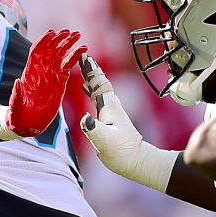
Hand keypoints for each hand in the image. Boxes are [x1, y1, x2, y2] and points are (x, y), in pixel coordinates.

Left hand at [6, 29, 85, 136]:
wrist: (26, 123)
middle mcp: (41, 71)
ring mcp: (51, 74)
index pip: (36, 51)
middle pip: (50, 49)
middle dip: (59, 38)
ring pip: (60, 54)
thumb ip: (16, 94)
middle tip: (70, 32)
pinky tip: (83, 49)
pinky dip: (75, 56)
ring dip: (68, 43)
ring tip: (78, 35)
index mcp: (30, 72)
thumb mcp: (15, 106)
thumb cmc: (17, 115)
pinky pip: (68, 65)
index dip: (44, 40)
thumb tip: (18, 81)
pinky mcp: (60, 81)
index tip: (52, 32)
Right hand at [78, 54, 177, 190]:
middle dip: (90, 69)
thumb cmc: (121, 152)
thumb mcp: (105, 141)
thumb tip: (85, 119)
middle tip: (81, 56)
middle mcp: (110, 106)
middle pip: (99, 82)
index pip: (99, 84)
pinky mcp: (107, 118)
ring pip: (98, 88)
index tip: (84, 57)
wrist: (135, 161)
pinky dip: (90, 89)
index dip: (92, 71)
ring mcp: (109, 112)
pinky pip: (97, 98)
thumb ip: (94, 129)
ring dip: (90, 77)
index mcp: (109, 107)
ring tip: (81, 67)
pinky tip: (85, 88)